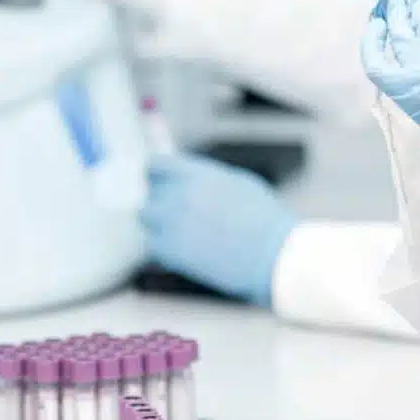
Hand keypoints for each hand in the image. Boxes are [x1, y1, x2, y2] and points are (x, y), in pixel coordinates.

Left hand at [141, 154, 297, 307]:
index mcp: (196, 175)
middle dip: (162, 200)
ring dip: (159, 222)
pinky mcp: (171, 252)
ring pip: (147, 218)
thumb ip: (208, 178)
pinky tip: (185, 248)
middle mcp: (179, 196)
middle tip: (177, 211)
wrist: (273, 254)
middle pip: (150, 192)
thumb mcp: (239, 182)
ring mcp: (172, 224)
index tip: (161, 180)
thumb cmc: (264, 219)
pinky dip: (164, 246)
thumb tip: (194, 178)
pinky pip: (153, 244)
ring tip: (181, 231)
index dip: (158, 173)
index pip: (156, 165)